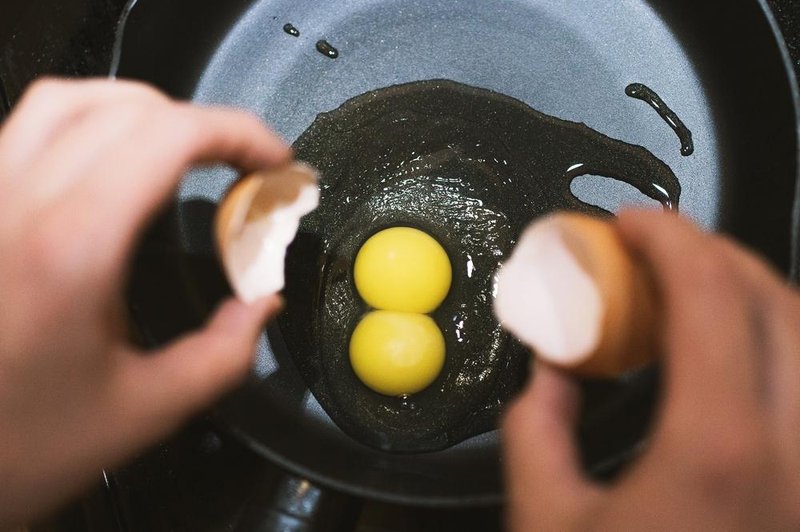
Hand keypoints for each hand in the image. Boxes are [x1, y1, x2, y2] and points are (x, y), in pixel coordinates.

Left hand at [0, 79, 289, 527]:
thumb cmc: (11, 446)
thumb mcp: (143, 411)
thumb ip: (223, 354)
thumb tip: (261, 305)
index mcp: (69, 250)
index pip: (167, 135)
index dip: (238, 132)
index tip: (273, 161)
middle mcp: (15, 207)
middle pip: (124, 106)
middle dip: (204, 123)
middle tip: (242, 163)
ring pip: (65, 100)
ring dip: (143, 110)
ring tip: (185, 146)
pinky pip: (25, 128)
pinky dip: (89, 123)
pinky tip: (114, 162)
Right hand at [503, 210, 799, 530]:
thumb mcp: (547, 522)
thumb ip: (537, 431)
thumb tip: (550, 375)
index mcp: (717, 449)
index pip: (711, 295)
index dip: (668, 237)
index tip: (629, 223)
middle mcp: (793, 455)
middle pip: (777, 302)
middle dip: (715, 251)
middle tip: (657, 248)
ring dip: (751, 293)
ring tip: (691, 291)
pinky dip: (769, 343)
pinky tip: (725, 358)